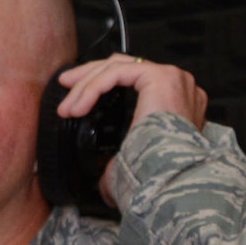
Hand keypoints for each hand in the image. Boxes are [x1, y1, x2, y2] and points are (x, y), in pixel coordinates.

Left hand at [52, 54, 207, 203]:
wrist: (173, 177)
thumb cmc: (161, 173)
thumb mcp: (138, 159)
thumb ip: (124, 156)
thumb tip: (104, 178)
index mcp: (178, 101)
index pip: (135, 78)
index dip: (103, 84)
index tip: (78, 99)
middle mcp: (179, 85)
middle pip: (125, 66)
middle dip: (90, 77)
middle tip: (66, 88)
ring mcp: (173, 78)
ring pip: (117, 68)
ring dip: (86, 85)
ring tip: (67, 106)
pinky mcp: (160, 76)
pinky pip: (116, 73)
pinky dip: (93, 88)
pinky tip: (78, 107)